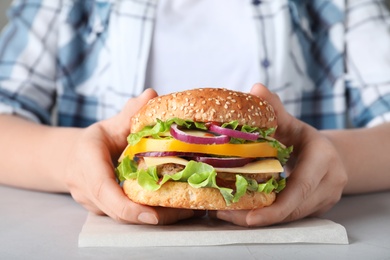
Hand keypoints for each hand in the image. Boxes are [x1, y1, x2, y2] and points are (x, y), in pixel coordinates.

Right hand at [64, 89, 194, 223]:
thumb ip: (130, 113)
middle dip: (152, 216)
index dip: (127, 205)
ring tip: (188, 211)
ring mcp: (92, 203)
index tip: (153, 214)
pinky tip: (175, 210)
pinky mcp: (102, 211)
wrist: (73, 158)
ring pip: (123, 218)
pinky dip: (150, 215)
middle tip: (187, 212)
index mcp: (85, 161)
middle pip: (117, 211)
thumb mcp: (111, 124)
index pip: (103, 188)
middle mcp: (85, 187)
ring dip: (156, 217)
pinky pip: (126, 217)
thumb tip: (152, 94)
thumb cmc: (96, 140)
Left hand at [214, 83, 347, 226]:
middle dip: (258, 217)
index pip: (299, 188)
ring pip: (291, 217)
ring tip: (228, 214)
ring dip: (260, 219)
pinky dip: (268, 217)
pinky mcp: (318, 209)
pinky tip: (243, 212)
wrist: (329, 152)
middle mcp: (331, 183)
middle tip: (225, 214)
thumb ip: (274, 109)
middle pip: (293, 209)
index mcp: (324, 159)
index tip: (248, 217)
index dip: (275, 207)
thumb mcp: (290, 122)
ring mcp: (327, 199)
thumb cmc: (303, 137)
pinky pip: (291, 217)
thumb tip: (255, 88)